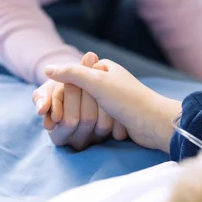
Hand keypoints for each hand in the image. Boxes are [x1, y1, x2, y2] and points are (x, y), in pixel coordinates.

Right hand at [45, 59, 181, 152]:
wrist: (154, 123)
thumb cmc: (127, 99)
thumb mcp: (96, 82)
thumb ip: (70, 74)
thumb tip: (47, 69)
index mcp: (105, 68)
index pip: (75, 75)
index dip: (64, 90)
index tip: (55, 107)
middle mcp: (111, 81)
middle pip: (81, 93)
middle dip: (76, 107)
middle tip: (63, 121)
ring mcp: (116, 99)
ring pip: (90, 109)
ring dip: (87, 119)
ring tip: (76, 129)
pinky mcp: (120, 116)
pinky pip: (101, 121)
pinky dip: (98, 126)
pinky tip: (93, 134)